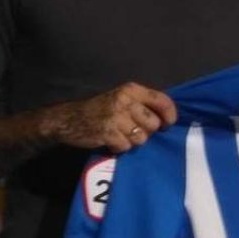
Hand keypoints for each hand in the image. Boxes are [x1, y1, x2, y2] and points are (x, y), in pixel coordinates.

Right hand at [48, 82, 177, 154]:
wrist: (69, 119)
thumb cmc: (100, 109)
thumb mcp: (121, 98)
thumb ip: (142, 103)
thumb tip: (167, 118)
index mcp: (131, 90)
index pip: (162, 100)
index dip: (170, 114)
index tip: (168, 124)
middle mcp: (125, 101)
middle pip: (153, 123)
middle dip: (147, 131)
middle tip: (133, 130)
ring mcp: (116, 117)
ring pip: (141, 138)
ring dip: (132, 141)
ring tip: (120, 135)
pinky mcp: (108, 133)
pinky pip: (126, 146)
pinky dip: (120, 147)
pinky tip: (111, 141)